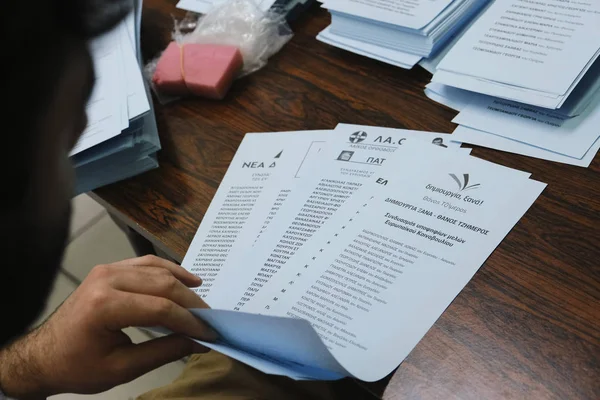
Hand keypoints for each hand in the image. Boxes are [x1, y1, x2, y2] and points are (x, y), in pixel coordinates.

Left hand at [0, 255, 215, 398]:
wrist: (43, 356)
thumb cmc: (76, 366)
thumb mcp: (122, 368)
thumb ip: (165, 351)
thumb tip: (200, 342)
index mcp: (105, 306)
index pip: (161, 308)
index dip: (190, 321)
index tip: (210, 334)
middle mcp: (107, 280)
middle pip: (163, 284)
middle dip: (192, 304)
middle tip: (210, 321)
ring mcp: (107, 270)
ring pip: (158, 270)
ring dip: (184, 285)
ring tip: (203, 304)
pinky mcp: (109, 269)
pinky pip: (146, 263)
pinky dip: (170, 270)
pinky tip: (187, 280)